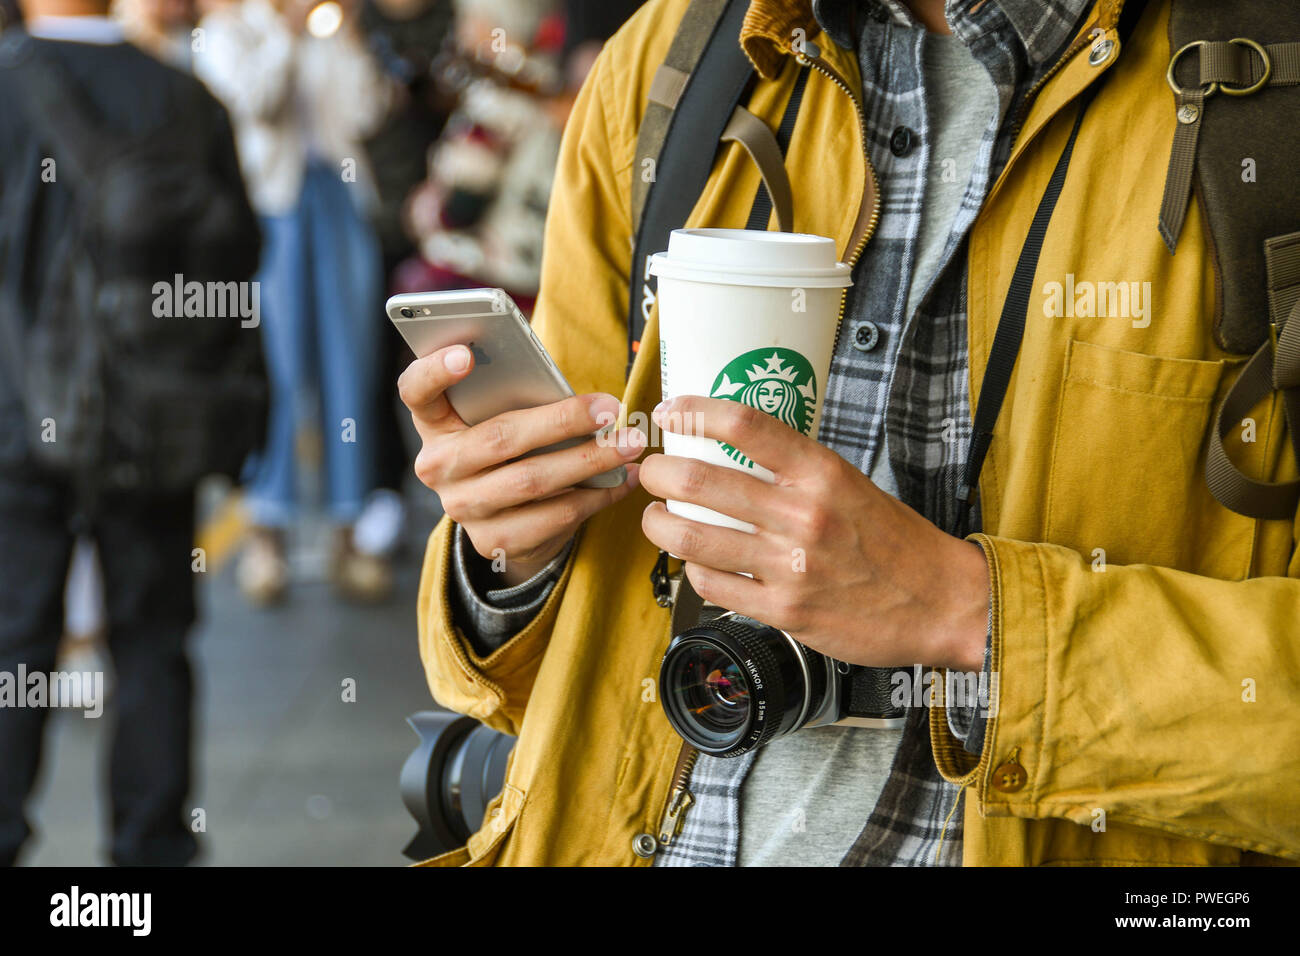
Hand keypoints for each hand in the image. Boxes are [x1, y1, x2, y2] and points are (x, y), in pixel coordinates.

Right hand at [399, 344, 645, 585]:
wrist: (505, 521)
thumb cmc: (512, 448)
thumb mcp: (503, 419)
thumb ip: (521, 401)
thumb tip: (585, 398)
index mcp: (435, 423)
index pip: (416, 391)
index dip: (434, 371)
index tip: (467, 353)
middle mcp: (438, 466)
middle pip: (499, 438)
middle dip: (562, 420)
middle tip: (610, 407)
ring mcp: (462, 507)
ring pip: (532, 481)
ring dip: (590, 461)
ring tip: (630, 444)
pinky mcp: (492, 541)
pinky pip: (552, 517)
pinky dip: (596, 497)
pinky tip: (623, 480)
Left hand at [638, 396, 988, 671]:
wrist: (940, 602)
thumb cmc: (892, 541)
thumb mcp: (850, 484)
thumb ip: (794, 469)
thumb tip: (729, 449)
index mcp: (822, 473)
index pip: (746, 425)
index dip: (695, 411)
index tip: (670, 411)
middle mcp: (803, 514)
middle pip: (699, 481)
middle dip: (657, 473)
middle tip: (651, 473)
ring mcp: (791, 565)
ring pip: (691, 538)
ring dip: (659, 525)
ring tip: (657, 519)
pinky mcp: (784, 610)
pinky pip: (711, 586)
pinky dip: (692, 572)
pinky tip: (696, 565)